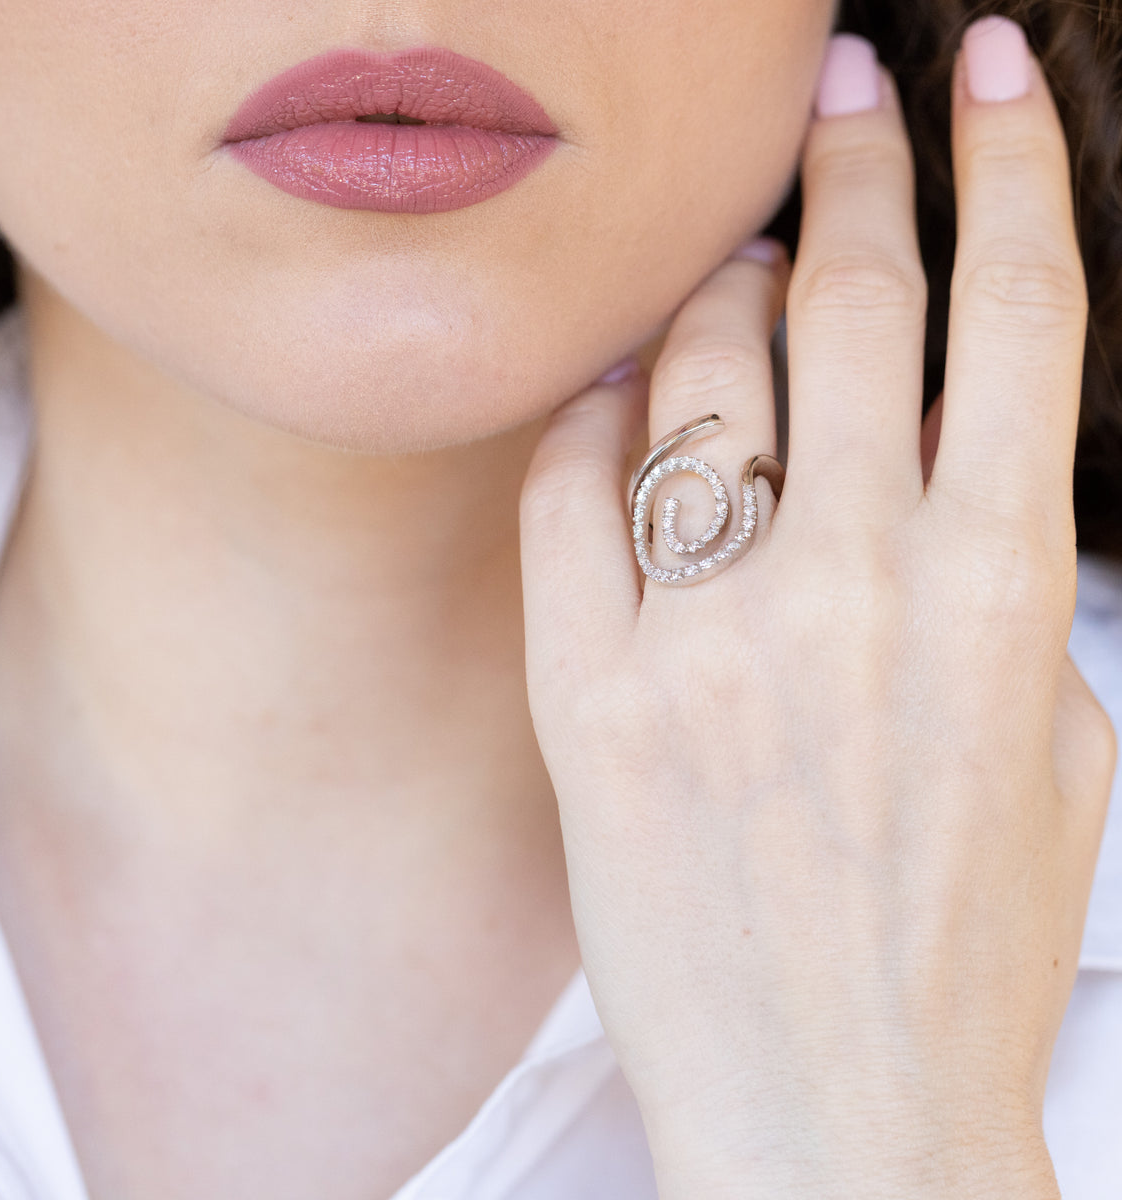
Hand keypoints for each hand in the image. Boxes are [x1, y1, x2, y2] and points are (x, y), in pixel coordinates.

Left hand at [519, 22, 1115, 1199]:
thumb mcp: (1052, 741)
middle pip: (849, 302)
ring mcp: (710, 639)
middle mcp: (856, 587)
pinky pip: (571, 490)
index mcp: (1002, 589)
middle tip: (832, 93)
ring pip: (701, 376)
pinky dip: (588, 416)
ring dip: (717, 287)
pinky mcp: (593, 699)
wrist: (841, 1109)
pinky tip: (607, 391)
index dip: (1007, 165)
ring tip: (730, 257)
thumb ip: (1001, 575)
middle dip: (848, 169)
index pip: (1020, 312)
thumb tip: (940, 437)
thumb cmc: (961, 933)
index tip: (986, 72)